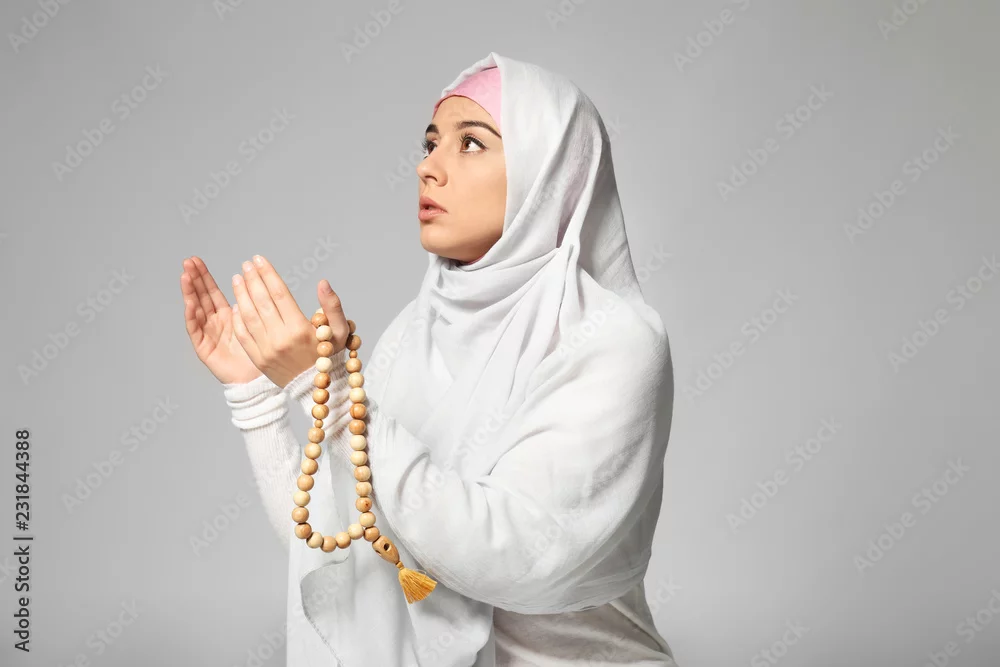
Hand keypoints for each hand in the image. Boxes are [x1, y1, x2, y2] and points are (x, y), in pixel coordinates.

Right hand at [180, 256, 261, 384]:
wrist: (256, 380)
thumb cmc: (260, 353)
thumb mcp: (258, 323)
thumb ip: (253, 304)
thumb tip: (253, 282)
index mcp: (227, 315)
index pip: (212, 292)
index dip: (204, 276)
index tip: (198, 260)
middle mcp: (214, 323)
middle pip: (201, 297)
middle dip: (194, 279)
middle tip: (188, 262)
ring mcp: (207, 334)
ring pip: (195, 310)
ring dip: (189, 293)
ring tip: (185, 276)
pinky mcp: (203, 348)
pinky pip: (195, 330)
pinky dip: (192, 315)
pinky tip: (189, 302)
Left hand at [231, 254, 350, 387]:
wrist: (315, 387)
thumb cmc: (329, 355)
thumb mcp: (341, 331)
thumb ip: (333, 306)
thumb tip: (323, 283)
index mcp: (300, 329)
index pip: (280, 294)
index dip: (268, 274)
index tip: (259, 260)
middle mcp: (281, 338)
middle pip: (262, 302)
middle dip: (252, 279)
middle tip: (246, 264)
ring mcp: (266, 350)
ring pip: (248, 316)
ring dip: (241, 294)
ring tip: (237, 279)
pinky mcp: (258, 359)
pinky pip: (243, 335)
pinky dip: (237, 318)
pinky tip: (236, 304)